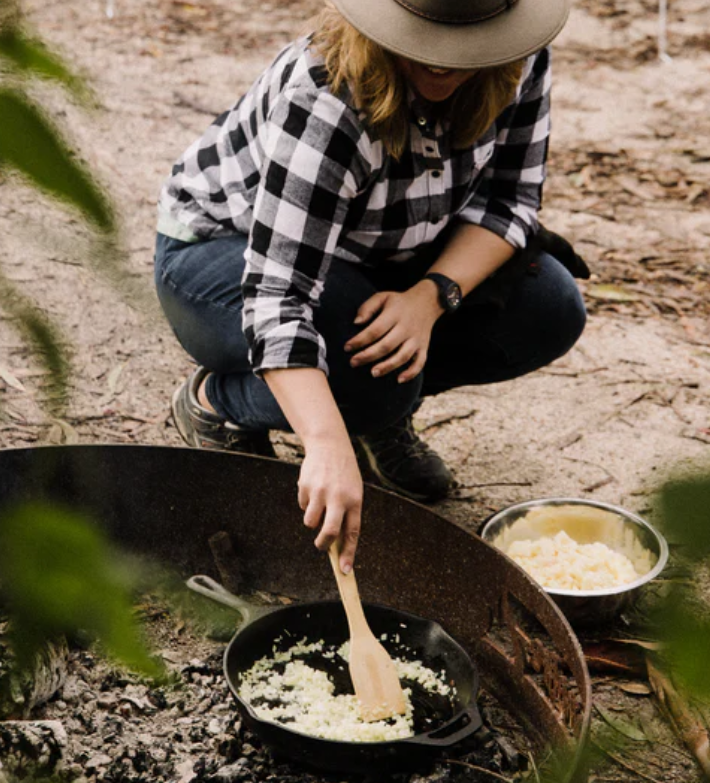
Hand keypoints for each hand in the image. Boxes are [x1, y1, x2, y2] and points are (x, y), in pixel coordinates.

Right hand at [297, 437, 362, 572]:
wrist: (330, 445)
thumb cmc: (344, 475)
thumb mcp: (352, 492)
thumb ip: (345, 515)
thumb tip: (335, 544)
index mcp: (354, 500)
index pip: (352, 532)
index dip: (349, 553)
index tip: (345, 571)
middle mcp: (338, 497)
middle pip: (329, 532)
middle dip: (323, 544)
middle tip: (321, 546)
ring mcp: (320, 492)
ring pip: (310, 522)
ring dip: (312, 520)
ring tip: (319, 504)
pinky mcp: (305, 486)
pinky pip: (303, 506)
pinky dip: (306, 502)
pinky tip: (313, 487)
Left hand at [345, 282, 440, 382]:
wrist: (427, 302)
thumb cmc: (398, 302)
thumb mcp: (382, 297)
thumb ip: (367, 307)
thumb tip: (356, 323)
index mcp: (395, 314)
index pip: (375, 330)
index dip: (360, 340)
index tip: (347, 347)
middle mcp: (406, 327)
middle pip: (387, 345)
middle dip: (368, 356)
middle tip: (353, 363)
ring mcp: (416, 339)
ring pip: (403, 356)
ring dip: (388, 366)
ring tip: (373, 373)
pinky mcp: (423, 347)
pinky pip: (420, 362)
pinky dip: (411, 373)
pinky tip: (399, 380)